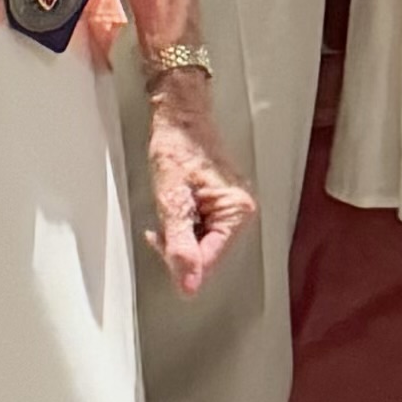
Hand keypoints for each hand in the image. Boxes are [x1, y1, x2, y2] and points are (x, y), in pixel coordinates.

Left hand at [145, 64, 253, 289]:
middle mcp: (241, 213)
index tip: (159, 240)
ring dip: (180, 236)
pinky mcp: (222, 205)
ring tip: (170, 207)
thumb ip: (180, 245)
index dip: (179, 259)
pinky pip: (203, 231)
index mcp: (236, 212)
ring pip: (202, 245)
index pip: (208, 262)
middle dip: (179, 246)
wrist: (179, 114)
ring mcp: (233, 209)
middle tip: (161, 222)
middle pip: (206, 255)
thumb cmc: (177, 146)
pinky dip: (184, 225)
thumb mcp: (171, 199)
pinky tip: (177, 208)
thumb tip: (189, 286)